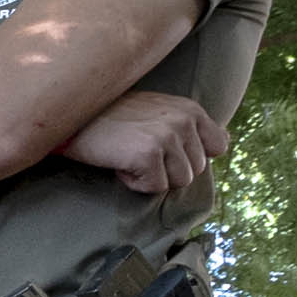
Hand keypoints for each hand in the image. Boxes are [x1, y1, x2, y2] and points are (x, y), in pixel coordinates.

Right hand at [61, 89, 226, 199]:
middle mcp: (184, 120)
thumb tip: (225, 142)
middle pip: (196, 170)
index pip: (219, 146)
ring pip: (178, 182)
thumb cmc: (110, 117)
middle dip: (168, 170)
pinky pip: (154, 188)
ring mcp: (167, 136)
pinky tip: (119, 162)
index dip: (193, 156)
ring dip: (151, 177)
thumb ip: (189, 125)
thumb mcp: (158, 111)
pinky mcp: (148, 154)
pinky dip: (134, 182)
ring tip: (129, 155)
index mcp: (190, 109)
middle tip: (138, 151)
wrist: (71, 115)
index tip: (166, 152)